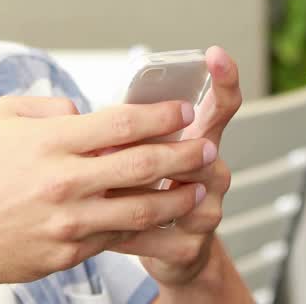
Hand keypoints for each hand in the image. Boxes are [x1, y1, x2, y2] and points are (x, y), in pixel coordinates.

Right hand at [0, 94, 213, 292]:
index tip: (183, 112)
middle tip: (206, 147)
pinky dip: (149, 226)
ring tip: (198, 187)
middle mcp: (65, 180)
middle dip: (183, 154)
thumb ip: (49, 106)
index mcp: (52, 142)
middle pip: (143, 163)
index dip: (160, 115)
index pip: (122, 122)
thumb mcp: (3, 119)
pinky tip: (165, 217)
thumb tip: (85, 112)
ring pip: (142, 207)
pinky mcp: (73, 251)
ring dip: (178, 197)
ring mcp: (71, 219)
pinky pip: (121, 235)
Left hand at [108, 46, 243, 286]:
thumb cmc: (144, 188)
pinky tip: (101, 226)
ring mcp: (206, 211)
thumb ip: (123, 130)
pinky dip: (124, 230)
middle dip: (165, 147)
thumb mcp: (138, 151)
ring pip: (177, 195)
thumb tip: (81, 112)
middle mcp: (213, 172)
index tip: (214, 54)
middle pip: (201, 150)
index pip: (222, 104)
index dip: (224, 78)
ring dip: (137, 190)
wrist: (166, 251)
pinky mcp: (190, 247)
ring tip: (104, 186)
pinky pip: (155, 234)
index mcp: (202, 139)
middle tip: (124, 143)